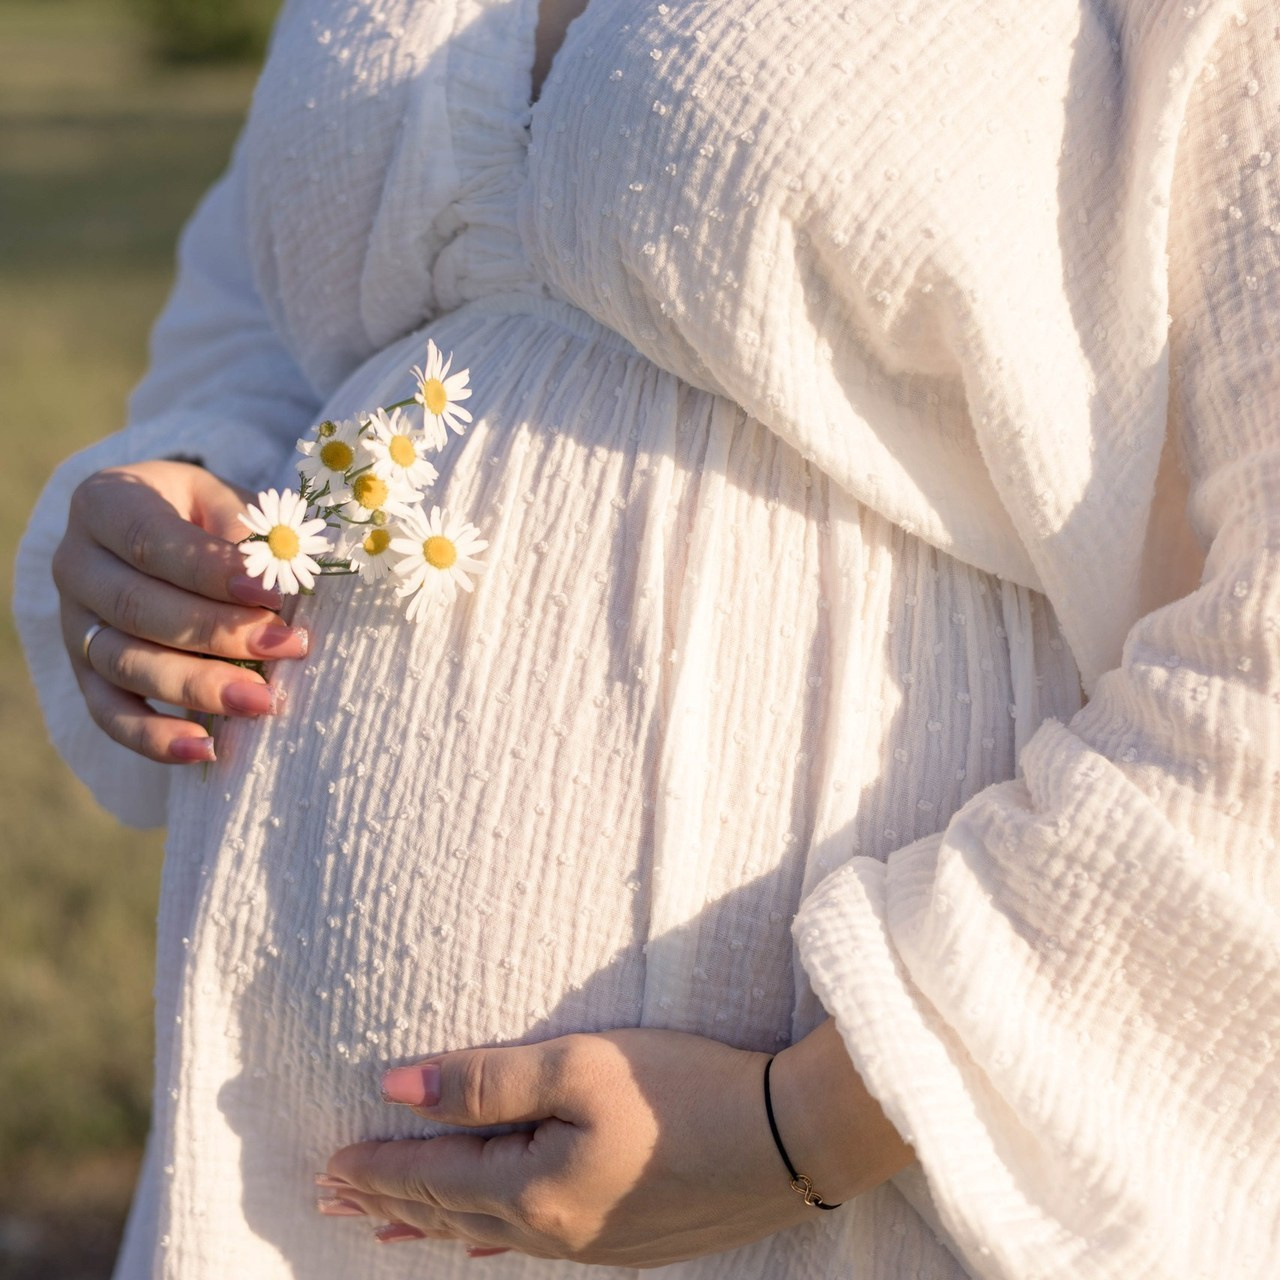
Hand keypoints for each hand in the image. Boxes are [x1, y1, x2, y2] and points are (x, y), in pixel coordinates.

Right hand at [51, 460, 309, 763]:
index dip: (212, 571)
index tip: (273, 594)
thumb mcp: (228, 500)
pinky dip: (153, 738)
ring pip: (124, 663)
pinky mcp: (85, 673)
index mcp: (107, 503)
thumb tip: (289, 580)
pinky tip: (205, 750)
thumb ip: (249, 534)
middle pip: (137, 607)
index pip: (151, 541)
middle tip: (285, 648)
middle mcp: (77, 563)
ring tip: (262, 701)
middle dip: (218, 634)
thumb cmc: (207, 514)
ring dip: (197, 688)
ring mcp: (74, 623)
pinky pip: (109, 713)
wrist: (161, 529)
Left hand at [320, 1023, 912, 1264]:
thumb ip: (485, 1080)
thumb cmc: (683, 1090)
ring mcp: (593, 1244)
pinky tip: (486, 1246)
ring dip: (432, 1224)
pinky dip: (488, 1240)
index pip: (433, 1179)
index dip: (379, 1169)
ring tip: (387, 1228)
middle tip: (336, 1201)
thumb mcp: (581, 1066)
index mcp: (535, 1191)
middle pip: (452, 1215)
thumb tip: (397, 1087)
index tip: (328, 1166)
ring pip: (487, 1237)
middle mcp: (554, 1232)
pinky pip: (531, 1246)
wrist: (787, 1140)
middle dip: (391, 1202)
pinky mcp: (627, 1241)